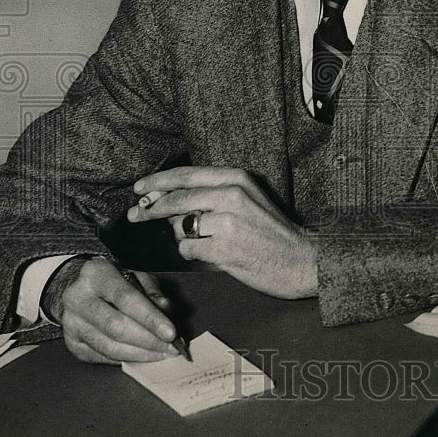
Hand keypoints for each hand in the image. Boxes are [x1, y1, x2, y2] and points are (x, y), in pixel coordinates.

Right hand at [41, 256, 180, 363]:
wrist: (78, 289)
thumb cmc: (114, 282)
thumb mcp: (135, 275)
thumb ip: (152, 291)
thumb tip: (166, 310)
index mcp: (95, 273)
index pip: (126, 299)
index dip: (150, 318)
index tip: (172, 333)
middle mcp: (77, 297)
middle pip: (116, 327)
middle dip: (148, 341)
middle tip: (171, 349)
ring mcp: (70, 322)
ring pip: (108, 347)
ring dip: (140, 354)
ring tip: (161, 354)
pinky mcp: (71, 343)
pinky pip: (102, 357)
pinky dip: (126, 359)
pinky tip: (143, 356)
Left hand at [127, 167, 317, 299]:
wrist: (302, 261)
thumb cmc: (272, 232)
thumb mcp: (247, 200)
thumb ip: (212, 196)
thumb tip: (168, 200)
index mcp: (236, 179)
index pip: (186, 175)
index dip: (158, 181)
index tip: (139, 188)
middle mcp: (231, 195)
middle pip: (177, 198)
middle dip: (150, 208)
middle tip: (134, 215)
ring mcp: (228, 223)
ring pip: (181, 227)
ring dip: (184, 237)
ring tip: (207, 244)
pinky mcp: (224, 249)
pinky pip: (189, 250)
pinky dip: (194, 255)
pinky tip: (214, 257)